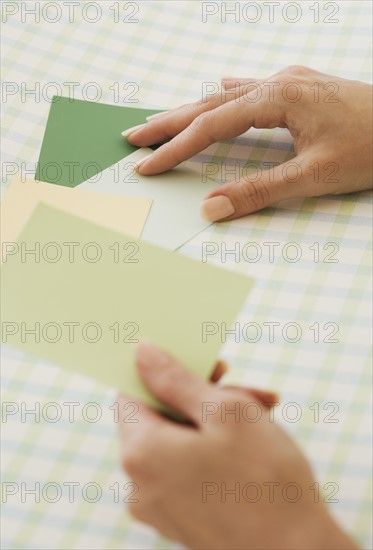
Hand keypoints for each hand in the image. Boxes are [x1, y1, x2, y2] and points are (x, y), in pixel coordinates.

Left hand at [119, 341, 357, 549]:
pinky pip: (189, 470)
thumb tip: (141, 352)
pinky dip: (215, 451)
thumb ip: (174, 379)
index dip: (166, 374)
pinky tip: (254, 444)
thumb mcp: (223, 411)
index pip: (132, 394)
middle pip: (162, 418)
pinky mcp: (182, 521)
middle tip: (247, 392)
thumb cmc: (264, 479)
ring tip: (262, 414)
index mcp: (140, 453)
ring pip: (180, 443)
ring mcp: (160, 508)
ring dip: (217, 422)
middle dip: (204, 398)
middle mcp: (140, 485)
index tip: (203, 368)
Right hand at [123, 66, 372, 220]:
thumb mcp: (315, 175)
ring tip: (164, 120)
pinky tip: (221, 90)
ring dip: (193, 110)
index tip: (147, 166)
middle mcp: (279, 84)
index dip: (176, 148)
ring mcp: (292, 82)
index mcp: (277, 99)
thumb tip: (212, 207)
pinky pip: (253, 89)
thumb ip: (261, 191)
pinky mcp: (303, 88)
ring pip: (228, 96)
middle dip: (169, 122)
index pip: (211, 126)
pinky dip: (228, 97)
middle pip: (210, 104)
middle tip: (134, 136)